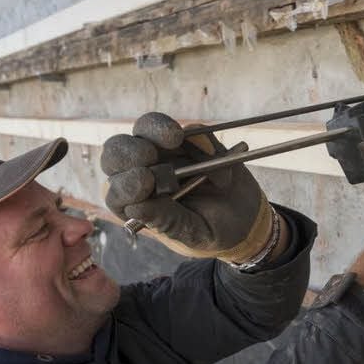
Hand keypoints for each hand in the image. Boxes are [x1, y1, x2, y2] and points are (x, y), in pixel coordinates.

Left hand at [100, 112, 274, 262]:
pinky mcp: (192, 141)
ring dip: (155, 129)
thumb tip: (136, 208)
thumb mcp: (192, 234)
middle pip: (117, 152)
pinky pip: (190, 130)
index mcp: (138, 203)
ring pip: (146, 129)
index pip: (117, 191)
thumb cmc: (211, 231)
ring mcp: (166, 154)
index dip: (125, 184)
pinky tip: (213, 154)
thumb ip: (167, 221)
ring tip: (175, 138)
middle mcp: (145, 174)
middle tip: (148, 155)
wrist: (246, 219)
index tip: (145, 181)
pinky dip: (199, 137)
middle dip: (128, 151)